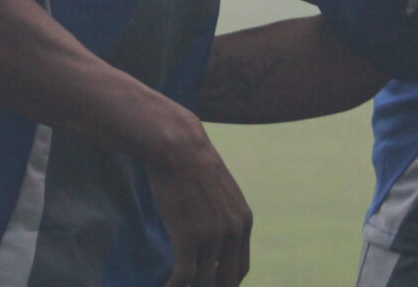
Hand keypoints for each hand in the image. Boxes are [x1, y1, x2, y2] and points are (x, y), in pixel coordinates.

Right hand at [147, 122, 251, 286]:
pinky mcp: (188, 236)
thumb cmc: (189, 162)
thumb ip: (222, 211)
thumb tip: (213, 228)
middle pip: (226, 279)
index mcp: (243, 221)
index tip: (213, 283)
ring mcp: (212, 235)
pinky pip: (185, 275)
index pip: (240, 267)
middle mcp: (233, 231)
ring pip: (205, 281)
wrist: (175, 145)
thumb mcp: (218, 188)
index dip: (226, 281)